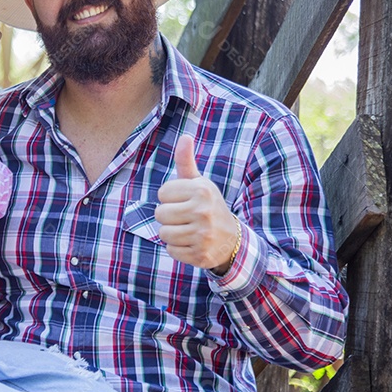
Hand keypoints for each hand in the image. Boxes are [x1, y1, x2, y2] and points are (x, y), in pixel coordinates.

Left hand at [154, 135, 240, 274]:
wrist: (231, 240)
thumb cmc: (207, 206)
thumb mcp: (199, 184)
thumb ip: (186, 162)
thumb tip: (185, 136)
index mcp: (202, 190)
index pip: (163, 193)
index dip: (170, 198)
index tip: (184, 201)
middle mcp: (204, 212)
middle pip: (160, 213)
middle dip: (168, 217)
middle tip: (185, 218)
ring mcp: (203, 235)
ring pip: (164, 233)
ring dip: (172, 233)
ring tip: (188, 230)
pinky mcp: (200, 255)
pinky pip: (171, 251)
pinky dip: (177, 249)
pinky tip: (192, 244)